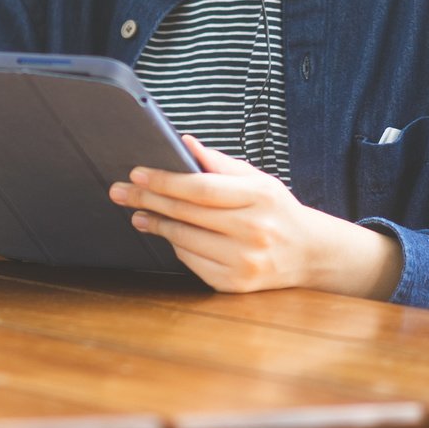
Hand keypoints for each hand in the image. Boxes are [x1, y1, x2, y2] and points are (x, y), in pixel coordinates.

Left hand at [111, 136, 403, 298]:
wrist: (309, 254)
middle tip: (120, 191)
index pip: (200, 188)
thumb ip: (220, 163)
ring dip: (156, 224)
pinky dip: (176, 245)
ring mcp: (243, 262)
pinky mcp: (234, 284)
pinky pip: (191, 261)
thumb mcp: (259, 179)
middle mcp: (252, 231)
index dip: (164, 181)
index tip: (137, 174)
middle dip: (148, 200)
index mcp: (259, 197)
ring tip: (137, 212)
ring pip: (184, 239)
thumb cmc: (277, 210)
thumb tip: (185, 143)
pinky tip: (166, 232)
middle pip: (186, 213)